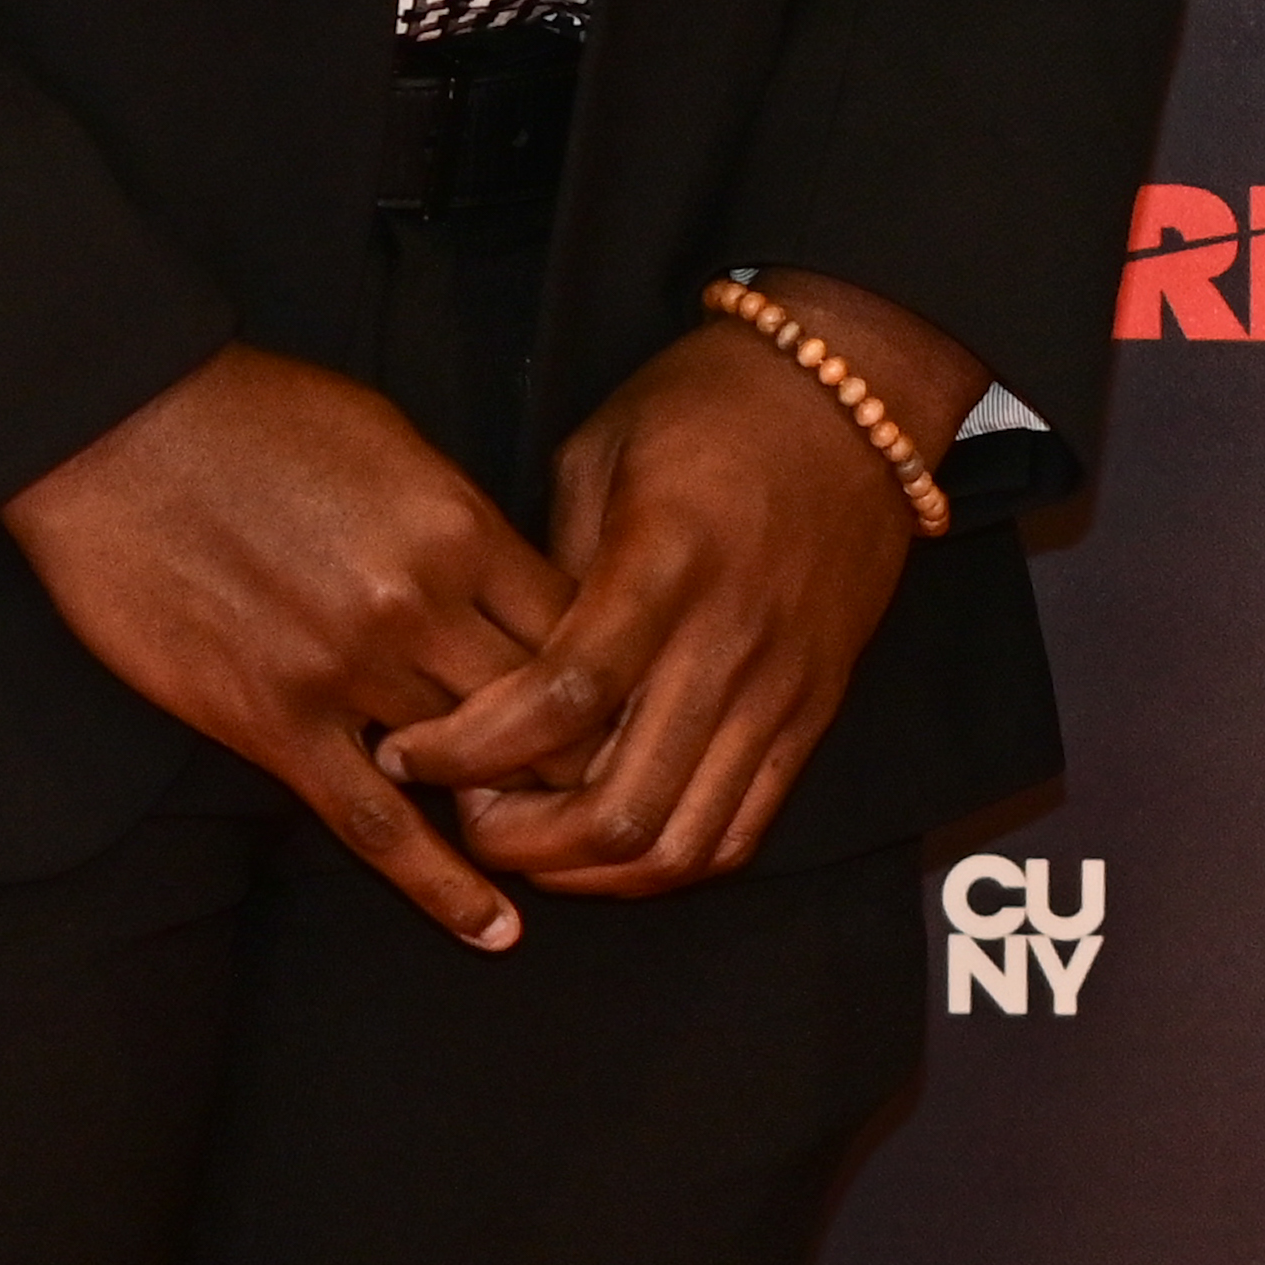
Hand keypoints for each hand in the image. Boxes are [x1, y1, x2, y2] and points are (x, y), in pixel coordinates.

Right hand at [1, 344, 571, 946]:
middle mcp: (422, 608)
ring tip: (569, 855)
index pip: (585, 628)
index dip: (623, 676)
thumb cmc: (259, 417)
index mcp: (463, 530)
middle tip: (626, 794)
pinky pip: (375, 825)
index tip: (644, 708)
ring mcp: (349, 674)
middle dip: (592, 755)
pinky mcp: (275, 724)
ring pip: (475, 770)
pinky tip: (493, 927)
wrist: (121, 429)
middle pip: (551, 712)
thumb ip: (461, 525)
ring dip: (520, 810)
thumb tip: (508, 582)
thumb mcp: (398, 442)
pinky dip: (440, 884)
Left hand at [380, 284, 959, 896]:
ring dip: (586, 868)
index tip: (408, 751)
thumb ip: (548, 570)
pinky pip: (740, 832)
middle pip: (620, 806)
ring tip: (530, 837)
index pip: (560, 699)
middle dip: (516, 838)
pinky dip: (664, 863)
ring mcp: (782, 688)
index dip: (469, 750)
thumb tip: (489, 676)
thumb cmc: (710, 408)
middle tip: (464, 810)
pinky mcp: (815, 712)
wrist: (856, 396)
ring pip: (681, 846)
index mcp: (668, 563)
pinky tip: (606, 840)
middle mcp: (731, 642)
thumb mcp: (600, 453)